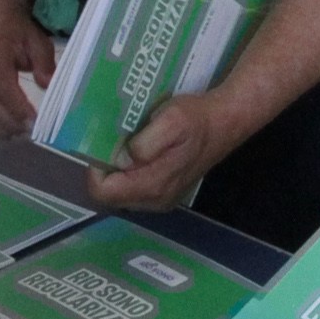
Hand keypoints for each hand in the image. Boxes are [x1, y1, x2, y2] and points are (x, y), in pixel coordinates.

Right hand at [0, 10, 54, 139]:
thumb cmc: (18, 36)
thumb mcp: (38, 42)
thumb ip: (44, 63)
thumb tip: (49, 84)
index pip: (1, 88)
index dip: (17, 109)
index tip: (34, 123)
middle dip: (10, 124)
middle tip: (30, 134)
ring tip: (19, 136)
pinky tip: (3, 134)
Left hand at [88, 91, 241, 212]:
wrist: (224, 123)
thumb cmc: (196, 119)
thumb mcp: (170, 120)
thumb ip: (144, 143)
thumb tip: (122, 157)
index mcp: (152, 184)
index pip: (103, 192)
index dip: (95, 169)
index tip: (102, 146)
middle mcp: (154, 199)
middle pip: (110, 196)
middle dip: (105, 171)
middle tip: (113, 144)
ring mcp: (160, 200)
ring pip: (121, 194)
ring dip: (117, 173)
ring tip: (125, 146)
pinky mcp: (165, 194)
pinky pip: (134, 191)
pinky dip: (130, 175)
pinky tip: (138, 154)